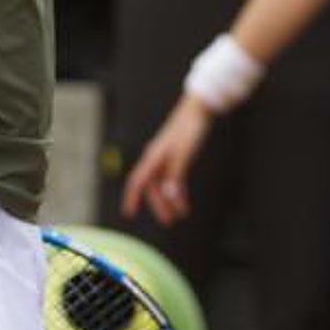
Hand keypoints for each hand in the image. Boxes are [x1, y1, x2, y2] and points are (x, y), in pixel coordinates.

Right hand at [121, 94, 214, 225]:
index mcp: (154, 156)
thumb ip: (176, 175)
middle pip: (152, 186)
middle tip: (169, 220)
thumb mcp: (184, 153)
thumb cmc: (189, 128)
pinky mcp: (175, 156)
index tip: (129, 213)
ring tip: (180, 213)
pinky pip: (171, 177)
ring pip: (162, 183)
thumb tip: (170, 196)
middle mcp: (156, 157)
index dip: (132, 197)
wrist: (199, 109)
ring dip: (169, 199)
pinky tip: (182, 199)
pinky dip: (176, 189)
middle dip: (159, 204)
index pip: (138, 180)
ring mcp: (165, 157)